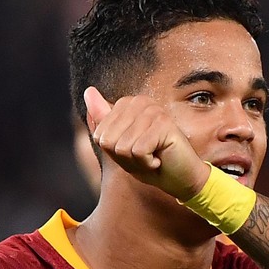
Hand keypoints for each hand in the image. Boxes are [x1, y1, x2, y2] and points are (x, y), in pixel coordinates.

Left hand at [83, 86, 209, 200]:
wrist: (179, 178)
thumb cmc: (149, 162)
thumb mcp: (118, 145)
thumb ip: (102, 120)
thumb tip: (88, 91)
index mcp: (126, 104)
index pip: (99, 135)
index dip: (114, 153)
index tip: (133, 152)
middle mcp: (140, 101)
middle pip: (109, 140)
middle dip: (124, 157)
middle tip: (145, 155)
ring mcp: (153, 110)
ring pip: (122, 147)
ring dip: (137, 161)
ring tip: (153, 157)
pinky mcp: (164, 123)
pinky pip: (138, 151)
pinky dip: (147, 163)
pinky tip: (160, 159)